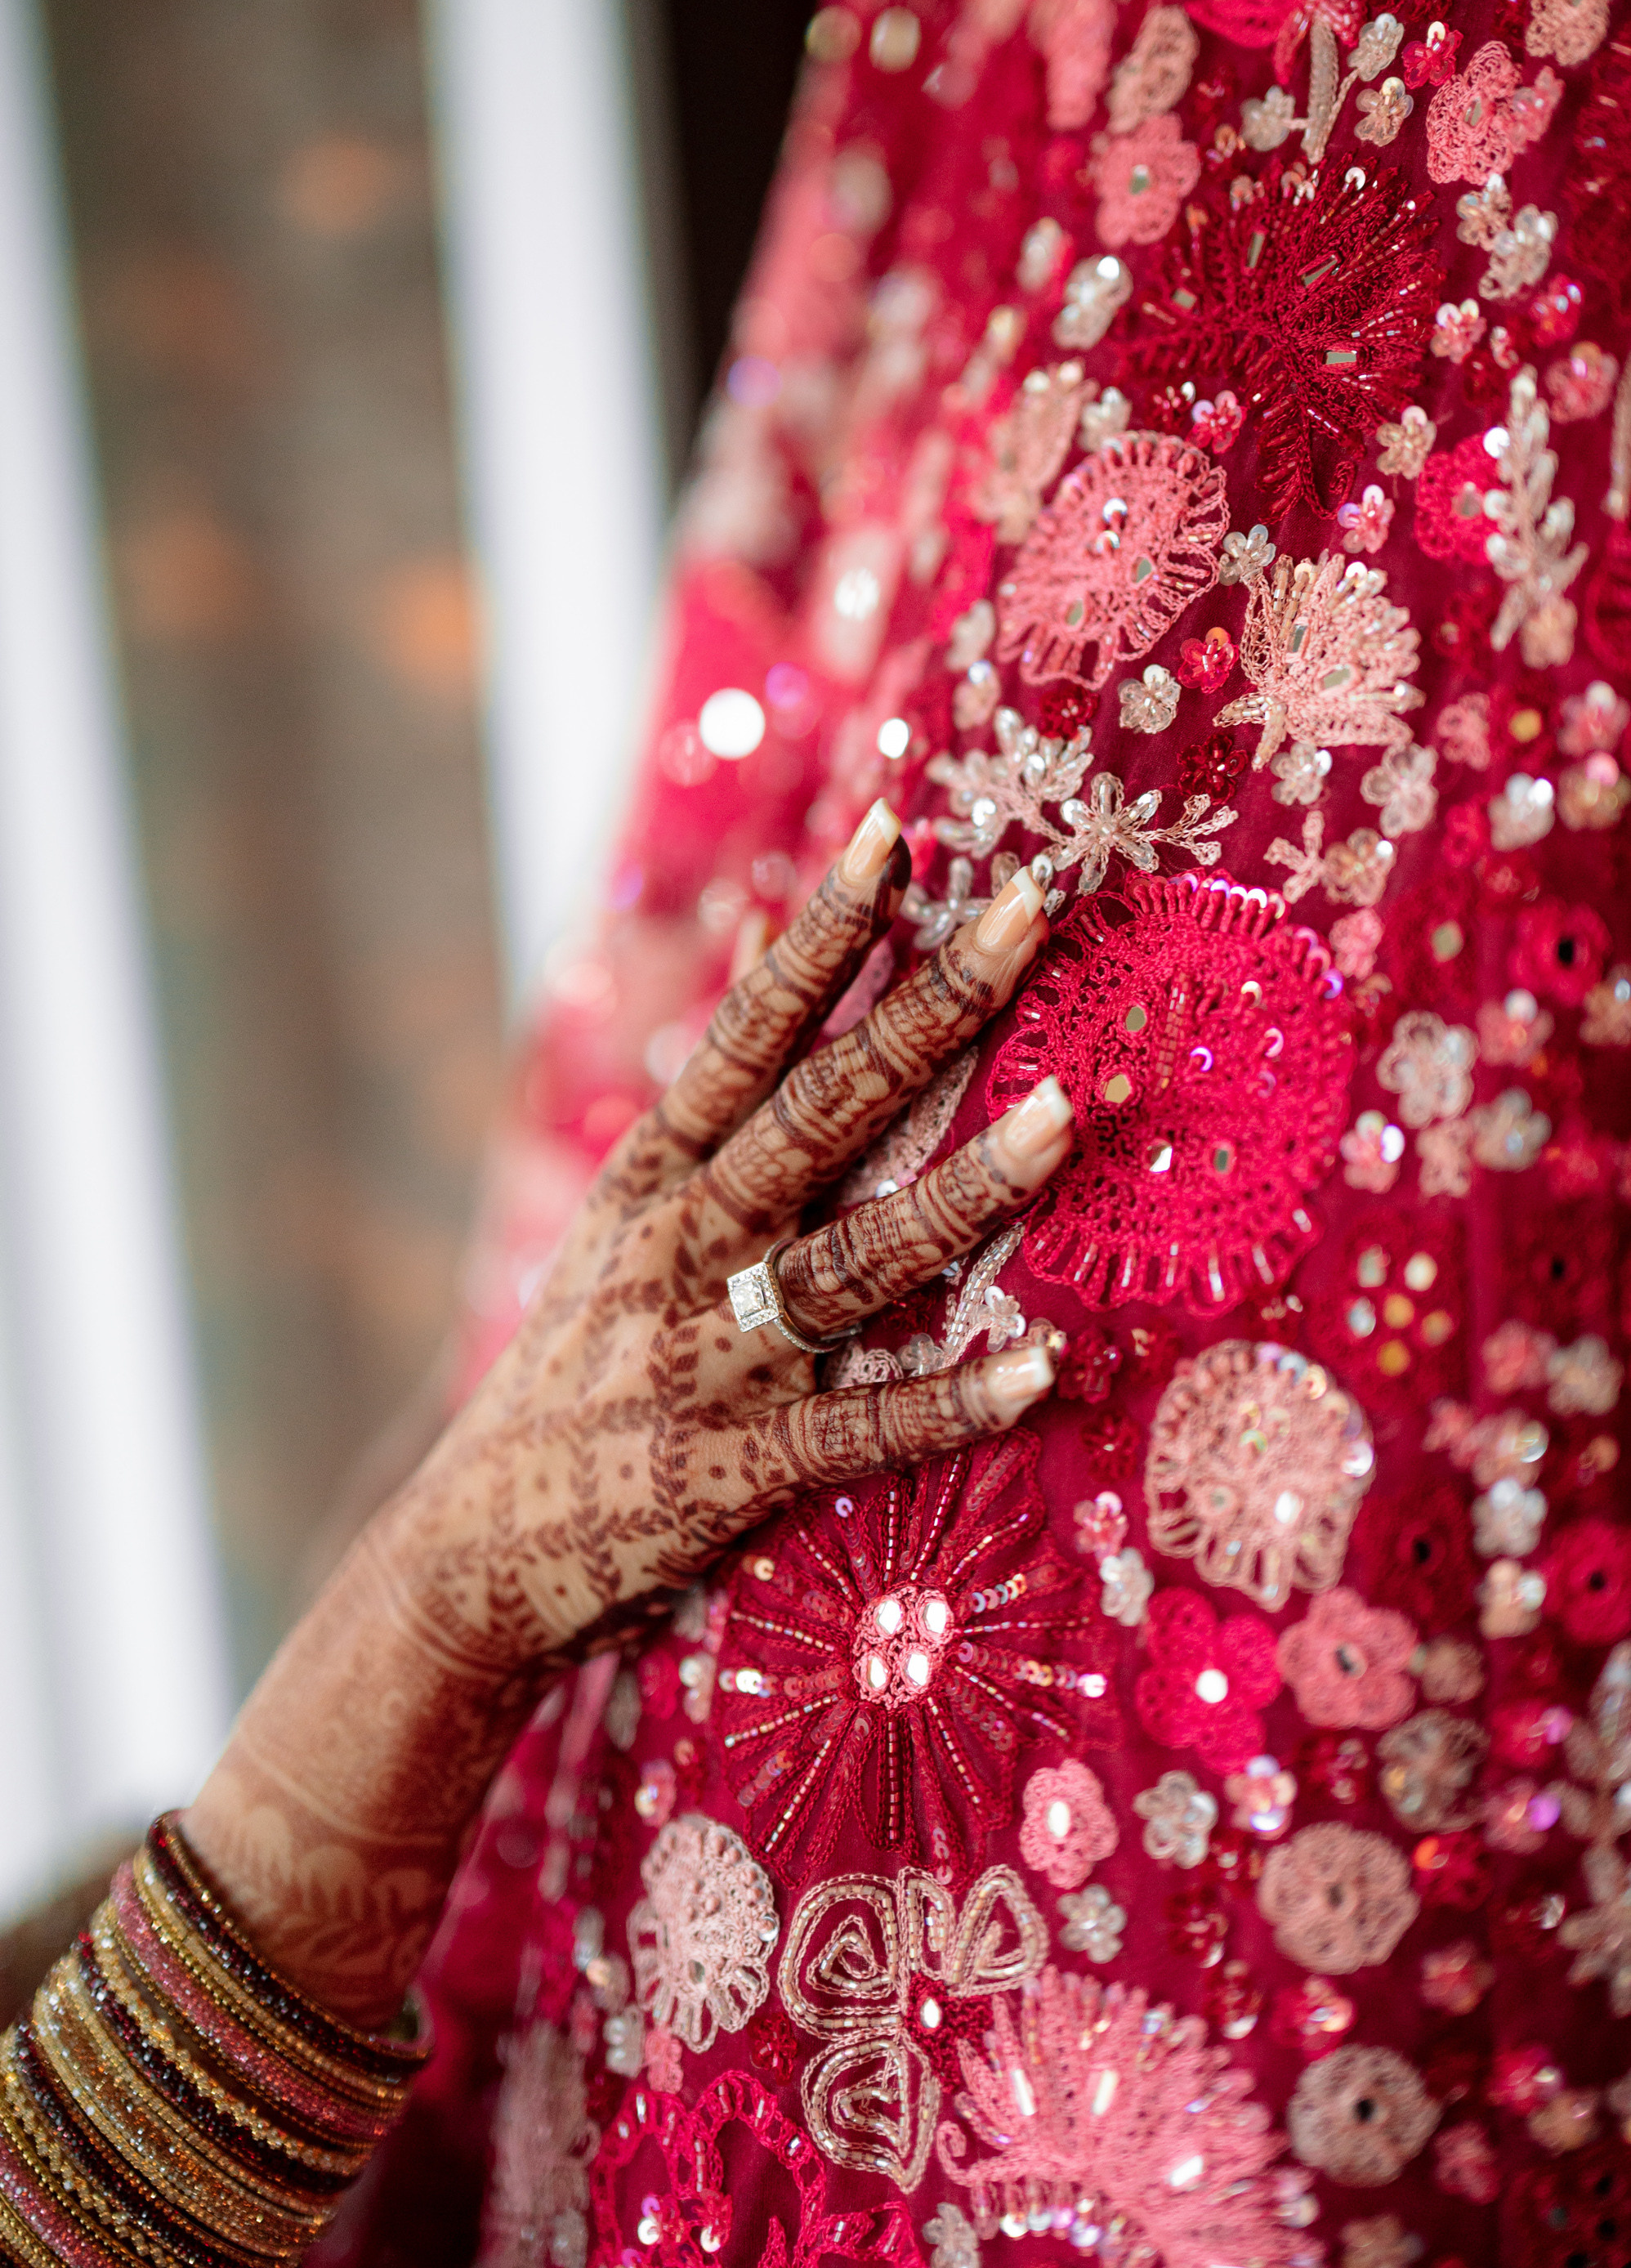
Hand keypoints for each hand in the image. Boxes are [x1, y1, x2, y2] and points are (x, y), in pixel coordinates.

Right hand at [393, 800, 1072, 1661]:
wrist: (472, 1552)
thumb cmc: (574, 1368)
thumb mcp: (624, 1219)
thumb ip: (710, 1098)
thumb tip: (765, 946)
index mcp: (659, 1176)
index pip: (751, 1033)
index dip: (824, 935)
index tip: (896, 831)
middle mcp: (688, 1244)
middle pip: (823, 1108)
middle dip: (928, 1008)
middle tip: (1026, 911)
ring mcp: (715, 1355)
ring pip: (858, 1254)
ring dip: (964, 1187)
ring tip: (1065, 1113)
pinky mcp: (739, 1468)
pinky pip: (864, 1426)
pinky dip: (951, 1399)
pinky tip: (1041, 1367)